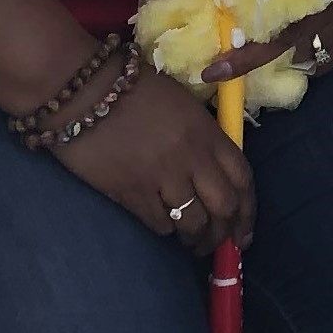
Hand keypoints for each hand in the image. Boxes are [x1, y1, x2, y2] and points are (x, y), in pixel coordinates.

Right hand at [55, 61, 256, 250]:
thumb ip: (203, 136)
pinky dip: (165, 230)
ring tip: (191, 242)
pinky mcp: (132, 193)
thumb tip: (214, 170)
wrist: (84, 89)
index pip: (243, 178)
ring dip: (196, 238)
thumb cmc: (133, 87)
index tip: (244, 231)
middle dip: (225, 232)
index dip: (248, 210)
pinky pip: (159, 224)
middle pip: (224, 206)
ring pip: (194, 222)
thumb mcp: (182, 104)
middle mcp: (192, 157)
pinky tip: (163, 226)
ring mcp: (163, 177)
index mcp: (207, 131)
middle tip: (218, 244)